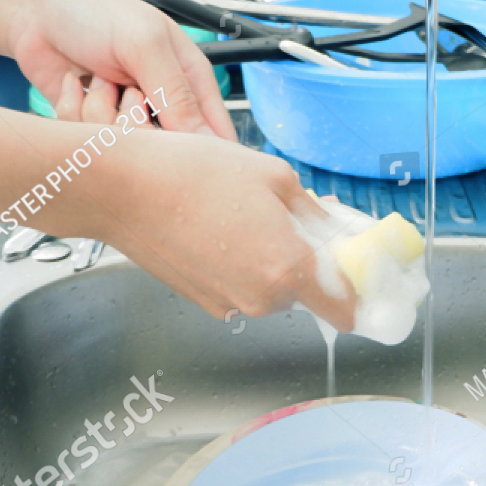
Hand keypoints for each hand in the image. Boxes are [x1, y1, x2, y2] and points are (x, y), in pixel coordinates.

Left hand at [5, 0, 234, 137]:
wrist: (33, 8)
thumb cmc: (93, 10)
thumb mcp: (144, 43)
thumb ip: (176, 93)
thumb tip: (206, 141)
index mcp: (189, 79)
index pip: (216, 133)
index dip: (206, 153)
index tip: (180, 153)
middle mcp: (161, 103)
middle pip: (168, 151)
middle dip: (141, 127)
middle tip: (126, 93)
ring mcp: (125, 116)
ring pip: (126, 150)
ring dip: (102, 114)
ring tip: (97, 79)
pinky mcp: (91, 126)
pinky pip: (90, 144)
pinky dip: (75, 114)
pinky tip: (74, 84)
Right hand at [70, 128, 357, 331]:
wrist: (122, 188)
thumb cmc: (192, 175)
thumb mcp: (274, 177)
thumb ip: (317, 214)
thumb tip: (338, 230)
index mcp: (288, 270)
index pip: (347, 309)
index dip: (359, 290)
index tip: (363, 271)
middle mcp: (260, 299)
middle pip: (309, 292)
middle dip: (311, 260)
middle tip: (296, 217)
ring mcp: (228, 303)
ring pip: (273, 288)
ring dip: (274, 258)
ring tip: (247, 212)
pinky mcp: (202, 299)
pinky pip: (241, 284)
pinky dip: (242, 261)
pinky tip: (222, 224)